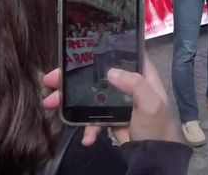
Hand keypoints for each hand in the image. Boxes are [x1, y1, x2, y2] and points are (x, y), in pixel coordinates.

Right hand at [42, 54, 179, 145]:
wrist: (155, 155)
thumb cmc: (157, 126)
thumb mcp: (150, 103)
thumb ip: (135, 84)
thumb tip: (110, 72)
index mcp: (142, 76)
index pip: (120, 56)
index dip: (99, 52)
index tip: (75, 53)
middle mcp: (129, 85)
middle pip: (98, 76)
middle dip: (73, 79)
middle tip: (51, 80)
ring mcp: (118, 103)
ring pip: (91, 97)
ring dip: (71, 102)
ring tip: (51, 105)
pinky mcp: (111, 120)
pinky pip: (94, 119)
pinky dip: (87, 127)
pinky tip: (87, 138)